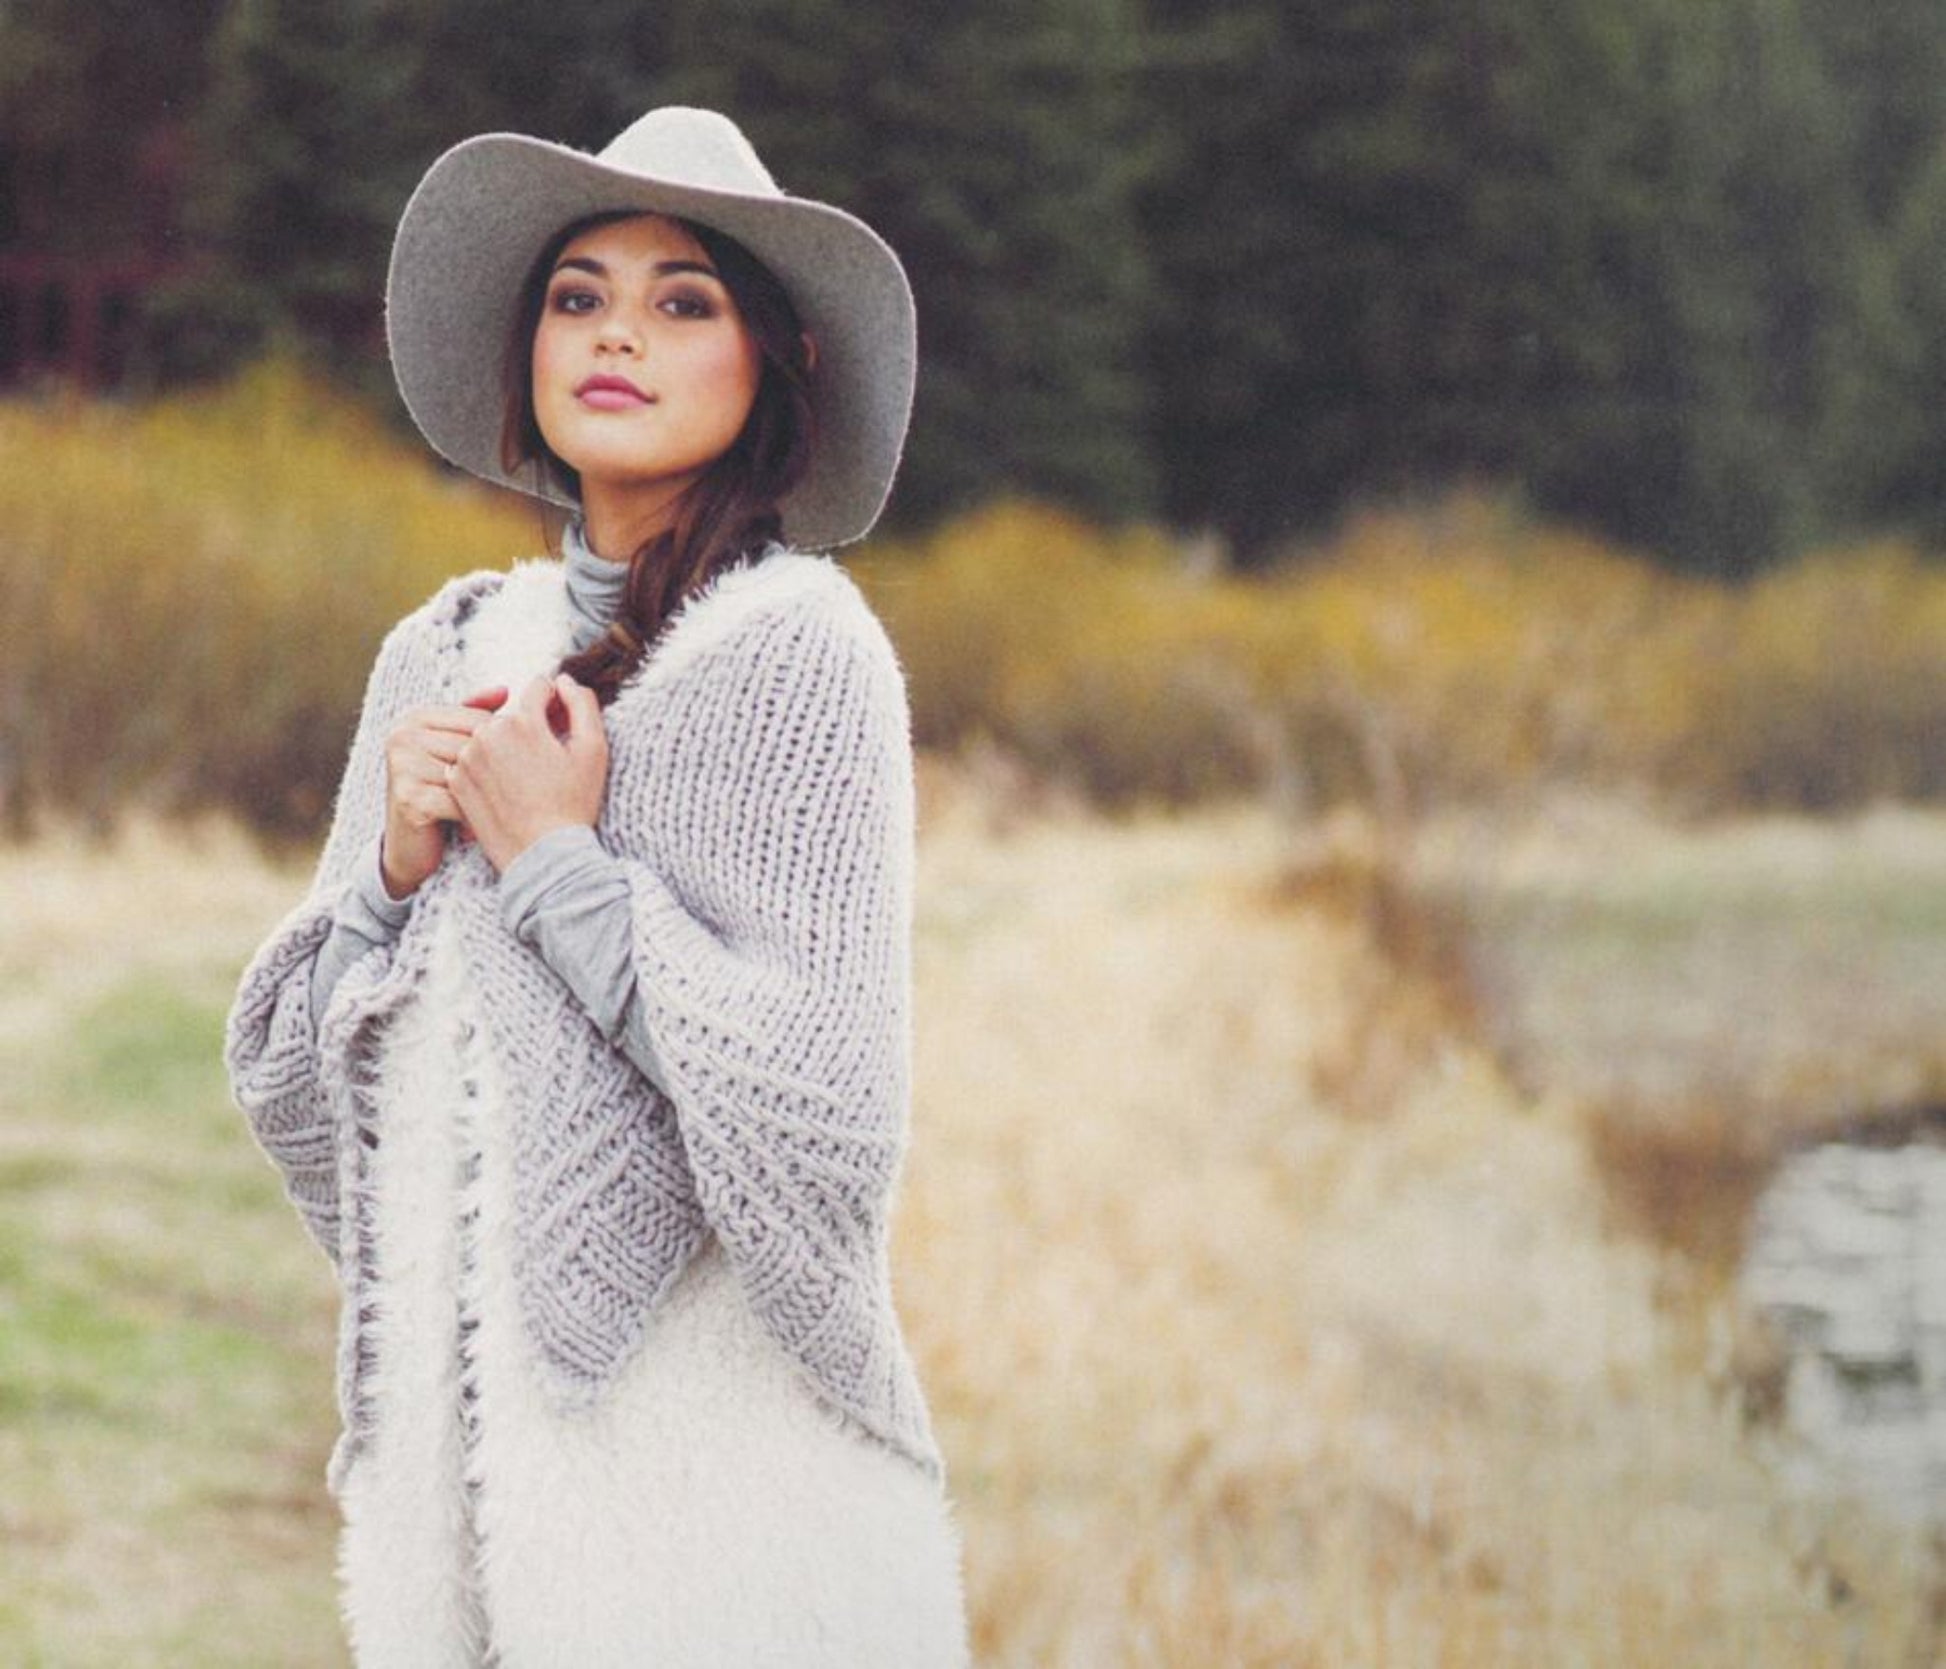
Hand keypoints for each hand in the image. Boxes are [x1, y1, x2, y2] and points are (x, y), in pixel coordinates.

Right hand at [378, 686, 507, 899]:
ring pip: (472, 775)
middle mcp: (403, 735)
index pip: (481, 721)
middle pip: (477, 747)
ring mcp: (403, 765)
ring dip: (488, 800)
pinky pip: (461, 802)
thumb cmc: (439, 796)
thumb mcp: (455, 754)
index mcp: (417, 718)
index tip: (519, 773)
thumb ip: (474, 719)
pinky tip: (474, 832)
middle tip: (510, 799)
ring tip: (490, 816)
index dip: (506, 748)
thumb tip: (504, 689)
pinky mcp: (408, 797)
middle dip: (500, 776)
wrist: (407, 849)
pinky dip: (474, 820)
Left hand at [449, 674, 608, 874]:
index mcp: (521, 720)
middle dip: (530, 728)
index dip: (556, 705)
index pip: (538, 689)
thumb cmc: (574, 804)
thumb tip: (563, 681)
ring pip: (491, 737)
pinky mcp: (456, 782)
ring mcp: (466, 759)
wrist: (543, 856)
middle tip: (547, 762)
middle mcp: (486, 734)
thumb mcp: (594, 749)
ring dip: (507, 748)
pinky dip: (489, 770)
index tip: (563, 730)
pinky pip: (474, 762)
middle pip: (512, 714)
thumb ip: (582, 704)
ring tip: (527, 781)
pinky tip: (507, 792)